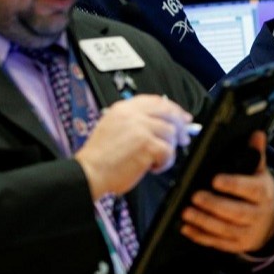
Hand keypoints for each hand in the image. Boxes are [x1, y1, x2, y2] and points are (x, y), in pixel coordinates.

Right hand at [76, 95, 192, 198]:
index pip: (157, 101)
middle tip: (184, 138)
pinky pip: (168, 152)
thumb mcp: (113, 127)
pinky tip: (152, 167)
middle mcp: (133, 115)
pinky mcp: (147, 145)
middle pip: (169, 113)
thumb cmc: (100, 157)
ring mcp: (141, 128)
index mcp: (124, 108)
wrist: (90, 172)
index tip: (182, 116)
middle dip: (180, 126)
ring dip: (168, 150)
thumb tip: (163, 123)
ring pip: (170, 134)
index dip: (173, 108)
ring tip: (155, 160)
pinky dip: (164, 163)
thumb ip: (136, 121)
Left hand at [179, 131, 273, 253]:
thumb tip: (257, 134)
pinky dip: (201, 237)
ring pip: (225, 229)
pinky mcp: (237, 245)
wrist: (270, 226)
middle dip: (214, 205)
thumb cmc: (259, 194)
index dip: (234, 185)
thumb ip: (256, 155)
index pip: (251, 189)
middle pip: (237, 212)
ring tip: (186, 212)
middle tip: (195, 197)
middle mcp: (258, 214)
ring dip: (204, 222)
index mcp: (263, 193)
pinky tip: (186, 229)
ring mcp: (247, 232)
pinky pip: (218, 242)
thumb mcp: (260, 174)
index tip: (215, 180)